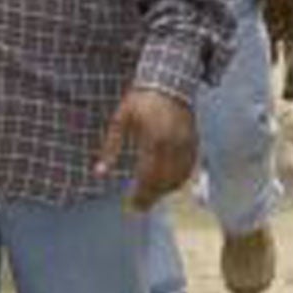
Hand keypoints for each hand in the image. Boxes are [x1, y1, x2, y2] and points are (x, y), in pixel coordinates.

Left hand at [95, 88, 196, 210]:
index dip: (140, 194)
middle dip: (151, 197)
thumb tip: (99, 172)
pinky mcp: (194, 143)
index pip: (148, 176)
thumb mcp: (120, 120)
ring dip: (165, 192)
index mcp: (154, 139)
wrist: (168, 84)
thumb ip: (110, 147)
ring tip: (150, 198)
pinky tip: (167, 186)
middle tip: (139, 208)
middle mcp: (173, 145)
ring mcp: (186, 145)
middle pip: (163, 182)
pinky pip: (188, 169)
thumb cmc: (140, 101)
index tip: (131, 204)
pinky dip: (178, 181)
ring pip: (178, 178)